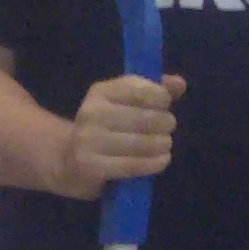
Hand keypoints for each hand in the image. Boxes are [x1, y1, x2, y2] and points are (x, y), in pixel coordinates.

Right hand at [63, 73, 182, 195]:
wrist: (70, 161)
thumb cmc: (108, 128)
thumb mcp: (128, 104)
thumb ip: (155, 91)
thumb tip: (178, 83)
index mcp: (100, 92)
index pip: (142, 90)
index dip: (162, 99)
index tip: (164, 106)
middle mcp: (91, 113)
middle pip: (146, 118)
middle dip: (165, 125)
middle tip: (166, 131)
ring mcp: (89, 140)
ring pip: (143, 143)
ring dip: (162, 145)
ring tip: (163, 146)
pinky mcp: (91, 166)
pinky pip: (134, 165)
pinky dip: (154, 163)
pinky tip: (160, 160)